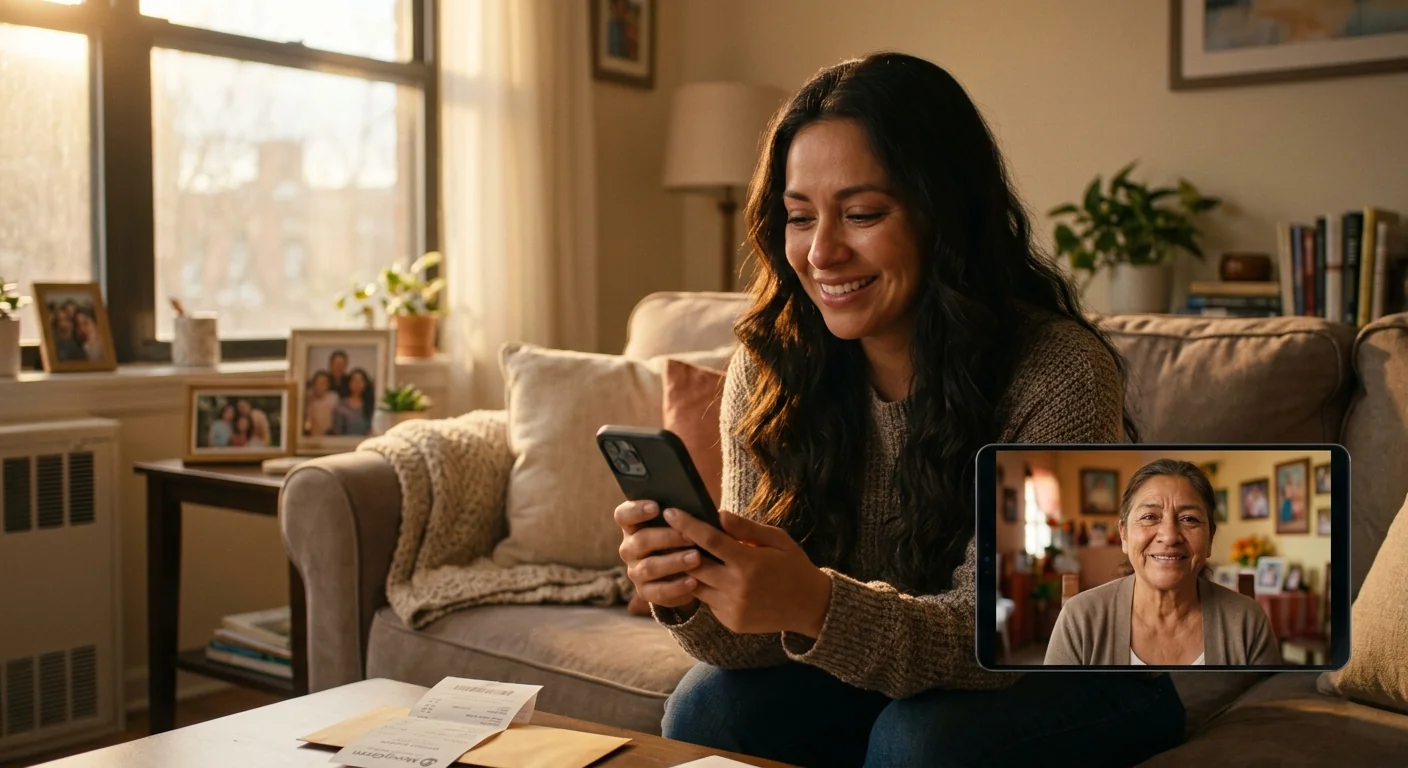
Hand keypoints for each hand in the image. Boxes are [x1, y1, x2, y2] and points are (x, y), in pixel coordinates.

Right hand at [615, 500, 701, 609]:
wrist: (685, 573)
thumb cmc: (683, 539)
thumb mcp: (683, 525)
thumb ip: (686, 515)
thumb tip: (706, 508)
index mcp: (633, 526)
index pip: (624, 515)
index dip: (636, 510)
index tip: (656, 506)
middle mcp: (629, 548)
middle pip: (641, 540)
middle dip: (667, 537)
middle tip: (690, 536)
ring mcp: (635, 571)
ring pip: (650, 567)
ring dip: (674, 562)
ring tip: (696, 558)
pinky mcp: (645, 592)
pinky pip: (658, 591)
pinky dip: (676, 587)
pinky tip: (693, 581)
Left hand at [664, 508, 832, 636]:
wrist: (810, 606)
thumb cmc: (793, 566)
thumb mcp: (777, 540)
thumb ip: (746, 528)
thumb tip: (718, 514)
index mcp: (750, 563)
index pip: (710, 540)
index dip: (687, 525)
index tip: (670, 512)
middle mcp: (738, 588)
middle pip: (694, 565)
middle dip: (678, 548)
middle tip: (668, 533)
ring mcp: (733, 608)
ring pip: (696, 586)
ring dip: (689, 570)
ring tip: (684, 553)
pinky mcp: (731, 622)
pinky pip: (708, 602)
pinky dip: (706, 588)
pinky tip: (710, 577)